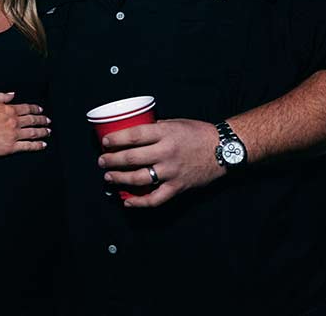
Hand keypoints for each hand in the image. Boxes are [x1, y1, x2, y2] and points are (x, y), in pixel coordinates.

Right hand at [0, 92, 49, 156]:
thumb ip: (1, 96)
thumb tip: (12, 94)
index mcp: (9, 110)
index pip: (26, 108)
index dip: (35, 109)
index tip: (40, 110)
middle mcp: (14, 122)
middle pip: (32, 120)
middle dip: (42, 120)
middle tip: (48, 121)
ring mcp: (14, 135)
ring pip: (33, 133)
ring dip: (42, 132)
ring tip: (48, 132)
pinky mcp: (11, 147)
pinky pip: (27, 146)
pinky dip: (37, 146)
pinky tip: (42, 145)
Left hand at [97, 119, 222, 207]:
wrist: (223, 149)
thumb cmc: (198, 133)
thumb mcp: (175, 123)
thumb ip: (156, 129)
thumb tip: (135, 132)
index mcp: (165, 134)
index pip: (133, 136)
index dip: (116, 139)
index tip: (105, 142)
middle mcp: (166, 152)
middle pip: (131, 158)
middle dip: (112, 161)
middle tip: (102, 161)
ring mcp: (171, 171)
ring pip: (139, 179)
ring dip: (120, 179)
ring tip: (109, 178)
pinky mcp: (177, 187)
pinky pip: (155, 199)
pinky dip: (139, 202)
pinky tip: (128, 201)